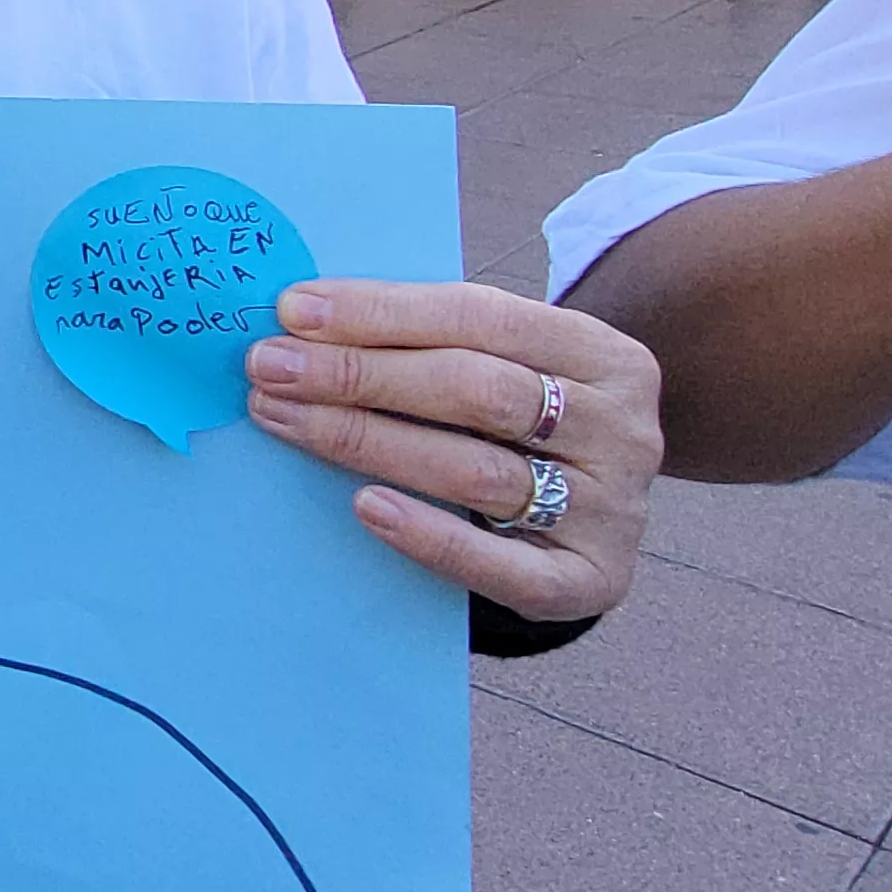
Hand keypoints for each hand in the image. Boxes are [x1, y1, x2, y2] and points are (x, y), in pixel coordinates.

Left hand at [243, 280, 662, 625]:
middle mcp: (621, 429)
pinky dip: (430, 536)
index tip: (295, 310)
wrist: (593, 520)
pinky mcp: (590, 582)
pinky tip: (365, 508)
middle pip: (475, 391)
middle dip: (360, 375)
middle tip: (270, 367)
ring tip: (284, 419)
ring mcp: (612, 510)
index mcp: (603, 353)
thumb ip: (432, 339)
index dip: (383, 311)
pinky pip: (503, 566)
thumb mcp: (509, 366)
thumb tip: (306, 316)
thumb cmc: (523, 426)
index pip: (482, 317)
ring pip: (475, 471)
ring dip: (366, 441)